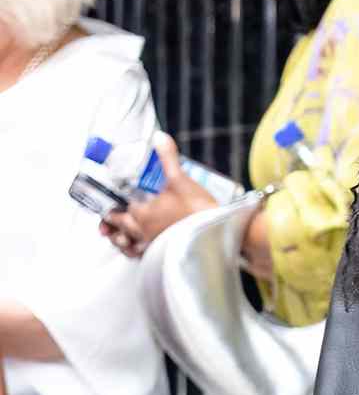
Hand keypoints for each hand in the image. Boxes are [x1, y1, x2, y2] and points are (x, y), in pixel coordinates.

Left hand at [100, 133, 217, 258]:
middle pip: (117, 228)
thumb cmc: (197, 210)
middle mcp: (141, 232)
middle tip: (107, 217)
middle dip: (110, 222)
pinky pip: (139, 256)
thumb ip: (167, 158)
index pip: (116, 210)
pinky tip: (137, 248)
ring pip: (125, 245)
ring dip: (119, 239)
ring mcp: (150, 246)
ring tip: (117, 235)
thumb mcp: (180, 179)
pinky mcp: (162, 255)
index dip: (111, 205)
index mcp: (141, 214)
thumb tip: (159, 138)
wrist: (215, 234)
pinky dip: (134, 251)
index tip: (109, 202)